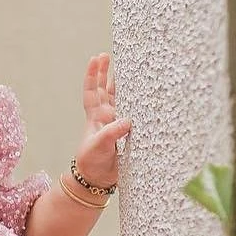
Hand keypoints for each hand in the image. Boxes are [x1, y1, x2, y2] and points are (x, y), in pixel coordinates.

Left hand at [74, 53, 130, 188]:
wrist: (98, 180)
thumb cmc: (93, 163)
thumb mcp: (99, 146)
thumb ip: (112, 133)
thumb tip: (127, 121)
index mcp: (95, 117)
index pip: (92, 91)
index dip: (92, 75)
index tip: (95, 59)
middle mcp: (105, 116)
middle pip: (104, 89)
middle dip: (105, 72)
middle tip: (108, 55)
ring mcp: (116, 123)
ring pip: (117, 98)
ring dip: (120, 84)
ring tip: (127, 68)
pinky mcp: (126, 131)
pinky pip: (131, 111)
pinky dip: (136, 101)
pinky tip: (144, 93)